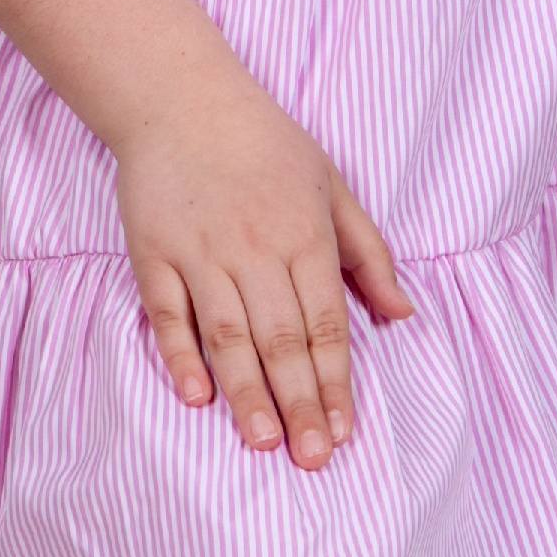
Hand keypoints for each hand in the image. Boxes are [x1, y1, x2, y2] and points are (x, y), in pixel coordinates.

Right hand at [111, 70, 412, 466]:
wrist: (181, 98)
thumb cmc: (266, 144)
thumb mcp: (333, 186)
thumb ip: (369, 254)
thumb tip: (404, 314)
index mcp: (304, 235)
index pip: (326, 323)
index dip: (335, 381)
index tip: (344, 432)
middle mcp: (254, 248)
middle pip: (280, 338)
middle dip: (299, 401)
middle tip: (311, 458)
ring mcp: (200, 252)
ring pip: (227, 333)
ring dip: (246, 391)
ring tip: (263, 441)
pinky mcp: (153, 252)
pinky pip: (167, 313)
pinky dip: (179, 355)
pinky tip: (195, 396)